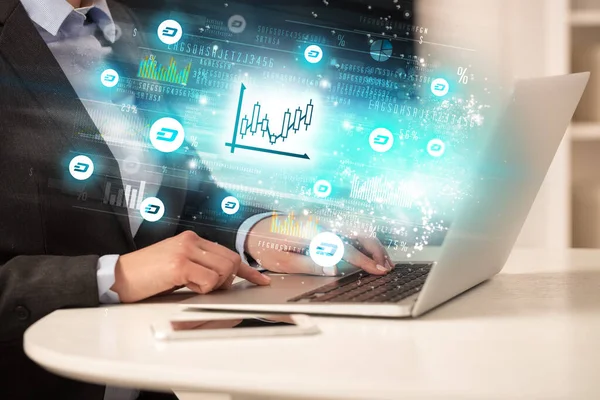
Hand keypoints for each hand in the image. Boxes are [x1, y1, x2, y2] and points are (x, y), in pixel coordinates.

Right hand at [111, 231, 270, 302]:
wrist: (117, 278)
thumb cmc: (146, 276)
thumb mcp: (177, 265)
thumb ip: (199, 266)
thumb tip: (224, 279)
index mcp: (192, 239)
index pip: (229, 252)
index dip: (247, 270)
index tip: (261, 280)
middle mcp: (191, 241)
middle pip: (231, 262)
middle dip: (227, 281)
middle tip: (206, 289)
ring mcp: (185, 251)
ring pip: (223, 271)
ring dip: (213, 286)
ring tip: (190, 286)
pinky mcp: (178, 264)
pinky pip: (208, 281)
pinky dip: (202, 289)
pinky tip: (183, 286)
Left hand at [245, 215, 393, 275]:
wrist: (255, 229)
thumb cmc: (268, 247)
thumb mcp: (284, 262)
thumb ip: (310, 264)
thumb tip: (335, 269)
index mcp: (312, 232)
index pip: (344, 246)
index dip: (364, 259)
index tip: (377, 270)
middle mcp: (321, 223)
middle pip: (357, 232)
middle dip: (375, 249)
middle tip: (387, 268)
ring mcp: (323, 222)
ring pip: (356, 230)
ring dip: (372, 245)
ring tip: (384, 262)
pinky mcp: (324, 225)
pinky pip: (348, 231)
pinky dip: (362, 242)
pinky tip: (370, 254)